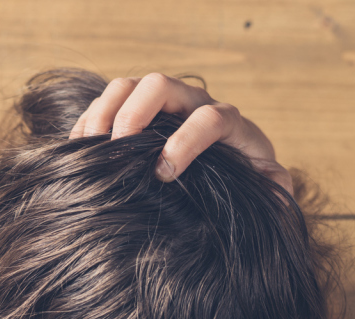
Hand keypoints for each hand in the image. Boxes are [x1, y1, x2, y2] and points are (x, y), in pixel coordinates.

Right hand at [70, 73, 291, 193]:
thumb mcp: (268, 189)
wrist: (231, 172)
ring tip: (89, 147)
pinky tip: (77, 149)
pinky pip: (107, 102)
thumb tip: (276, 197)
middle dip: (135, 113)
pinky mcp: (137, 114)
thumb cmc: (247, 183)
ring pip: (129, 85)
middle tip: (116, 149)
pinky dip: (88, 121)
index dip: (186, 141)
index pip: (209, 117)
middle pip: (161, 85)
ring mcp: (162, 105)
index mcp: (228, 123)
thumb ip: (276, 191)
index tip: (164, 174)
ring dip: (104, 111)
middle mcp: (193, 104)